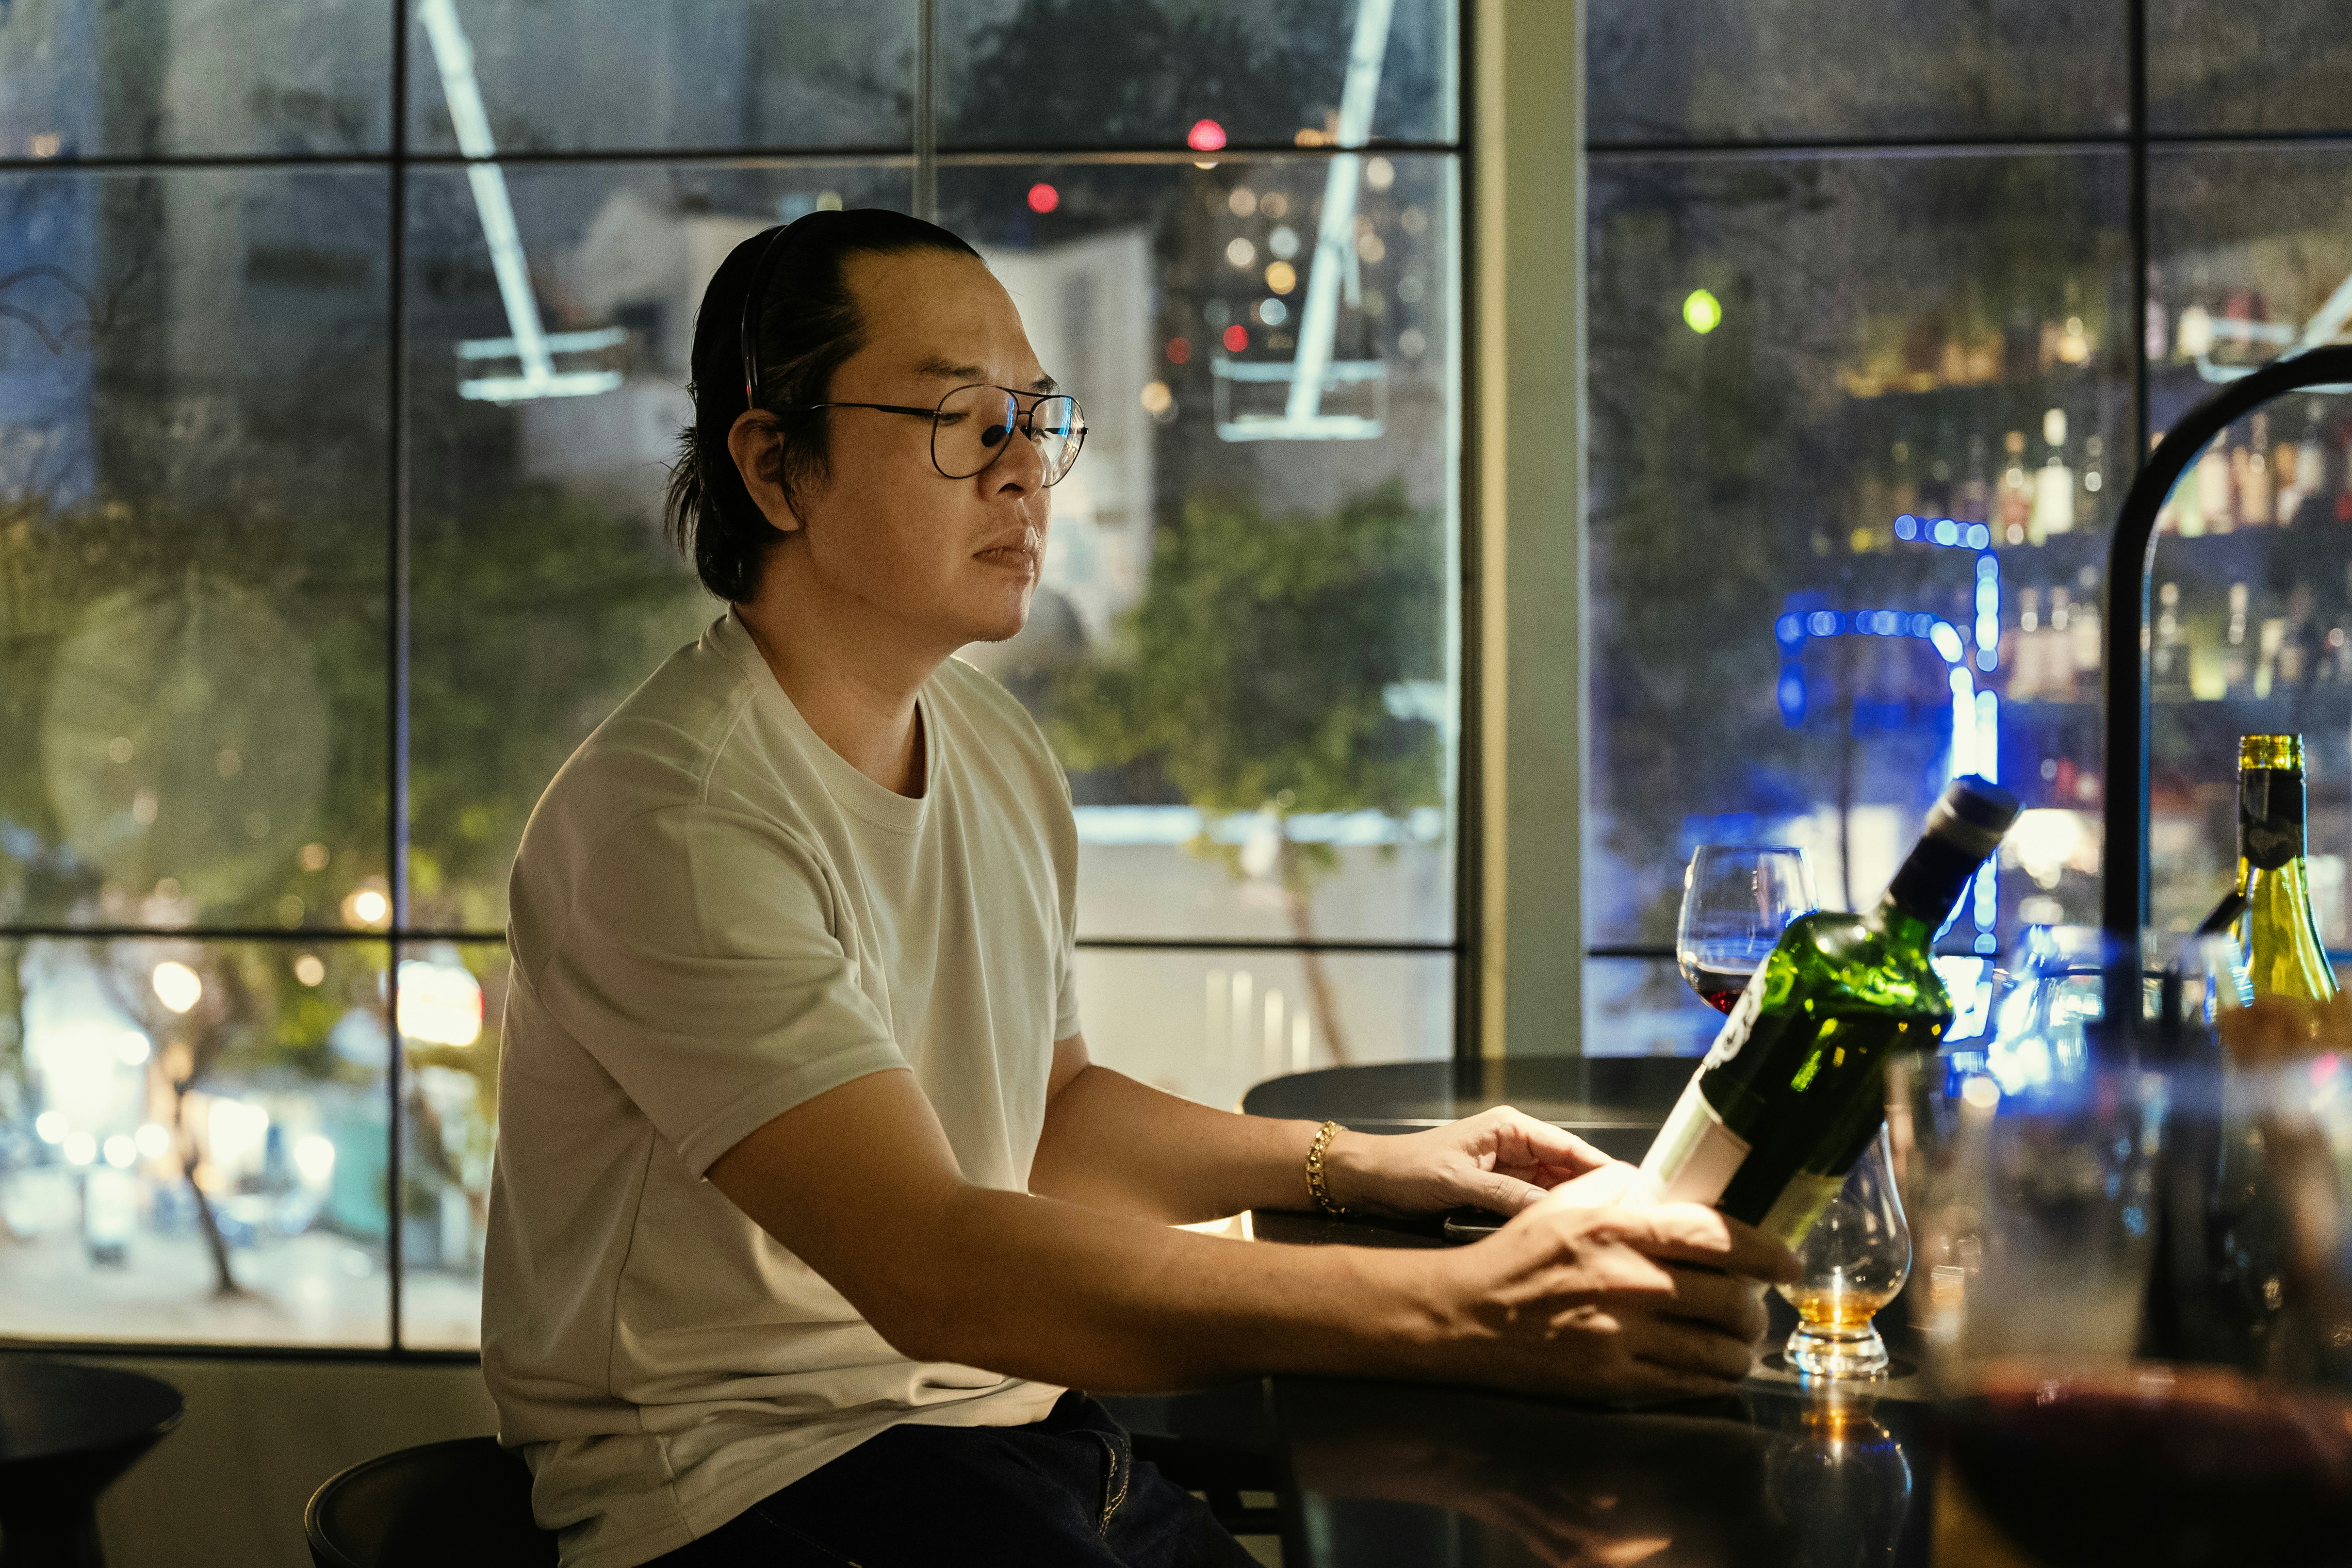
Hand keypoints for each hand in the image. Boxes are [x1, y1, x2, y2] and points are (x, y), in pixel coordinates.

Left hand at [1322, 1106, 1613, 1218]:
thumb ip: (1506, 1195)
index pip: (1570, 1146)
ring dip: (1572, 1207)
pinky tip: (1564, 1234)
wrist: (1370, 1179)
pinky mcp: (1498, 1189)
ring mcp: (1508, 1168)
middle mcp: (1515, 1144)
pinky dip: (1547, 1216)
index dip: (1602, 1167)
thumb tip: (1551, 1209)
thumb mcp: (1459, 1182)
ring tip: (1602, 1230)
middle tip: (1624, 1218)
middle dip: (1593, 1191)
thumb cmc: (1407, 1168)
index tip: (1634, 1188)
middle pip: (1569, 1168)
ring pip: (1554, 1189)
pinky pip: (1532, 1203)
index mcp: (1510, 1128)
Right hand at [1429, 1166, 1797, 1401]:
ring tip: (1736, 1339)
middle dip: (1755, 1305)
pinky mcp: (1616, 1380)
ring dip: (1741, 1347)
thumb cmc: (1515, 1258)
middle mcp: (1629, 1283)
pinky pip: (1693, 1384)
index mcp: (1618, 1231)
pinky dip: (1714, 1377)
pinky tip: (1710, 1366)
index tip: (1786, 1261)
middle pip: (1732, 1299)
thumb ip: (1617, 1186)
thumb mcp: (1562, 1204)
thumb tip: (1663, 1182)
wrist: (1466, 1318)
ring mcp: (1624, 1337)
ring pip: (1721, 1352)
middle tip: (1752, 1303)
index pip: (1718, 1237)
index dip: (1766, 1250)